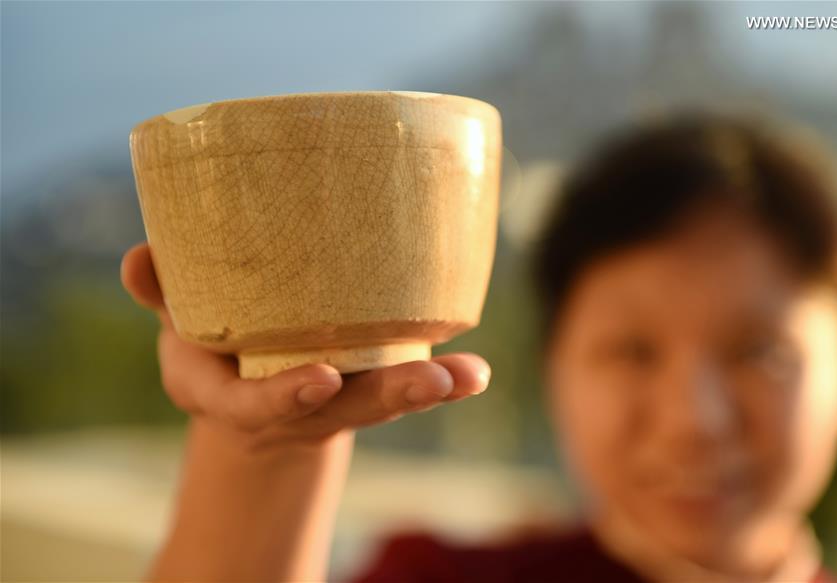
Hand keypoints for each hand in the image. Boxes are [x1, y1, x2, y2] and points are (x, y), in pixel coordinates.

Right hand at [120, 242, 490, 450]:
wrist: (247, 386)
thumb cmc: (211, 344)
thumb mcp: (179, 322)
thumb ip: (162, 291)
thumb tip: (139, 256)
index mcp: (231, 397)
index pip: (254, 407)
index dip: (285, 398)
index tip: (321, 379)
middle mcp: (290, 408)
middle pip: (339, 411)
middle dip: (386, 398)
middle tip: (431, 381)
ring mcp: (333, 401)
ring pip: (380, 401)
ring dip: (426, 389)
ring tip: (470, 375)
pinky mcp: (364, 383)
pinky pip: (403, 384)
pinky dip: (441, 381)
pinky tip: (475, 371)